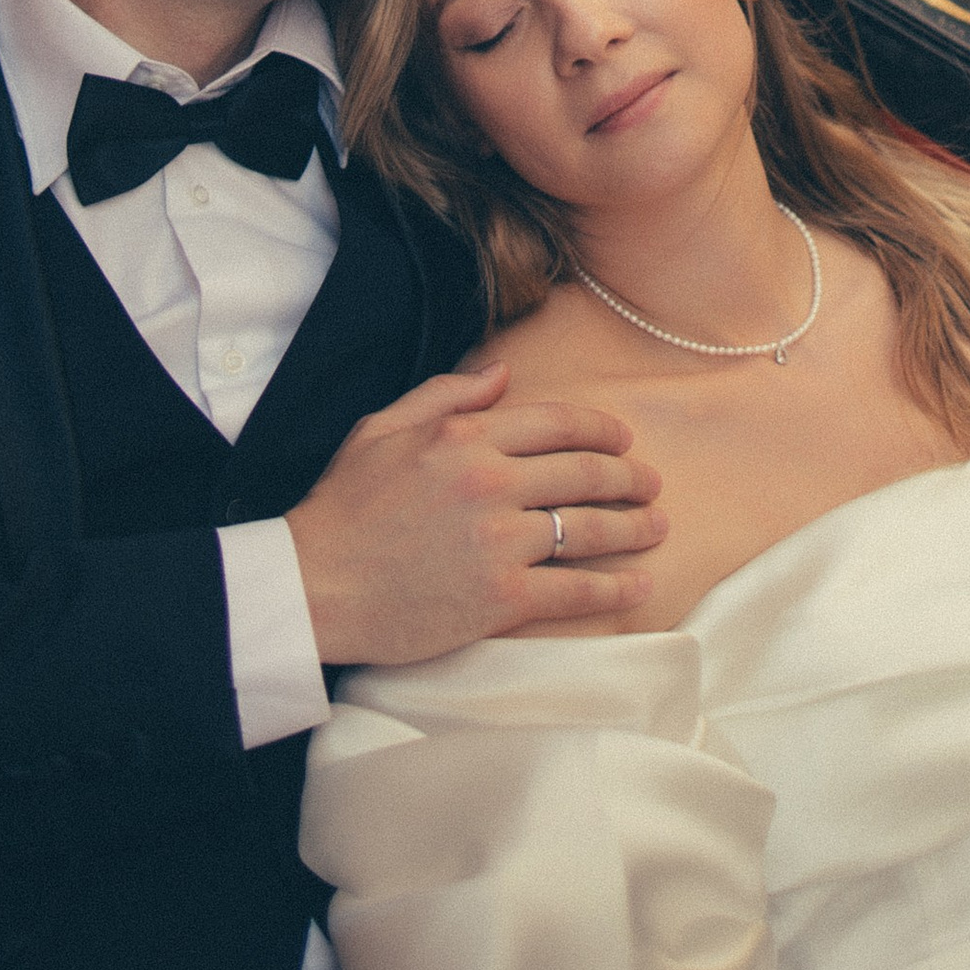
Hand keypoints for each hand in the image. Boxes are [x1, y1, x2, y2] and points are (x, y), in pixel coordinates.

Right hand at [287, 359, 664, 662]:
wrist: (312, 586)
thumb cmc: (343, 508)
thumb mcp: (383, 429)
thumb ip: (445, 396)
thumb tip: (502, 372)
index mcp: (466, 436)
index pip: (557, 423)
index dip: (601, 430)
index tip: (623, 439)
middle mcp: (491, 482)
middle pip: (584, 472)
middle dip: (628, 477)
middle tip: (652, 483)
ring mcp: (499, 541)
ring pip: (588, 528)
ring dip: (634, 527)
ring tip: (657, 526)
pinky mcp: (500, 598)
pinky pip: (574, 590)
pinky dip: (615, 588)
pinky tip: (639, 585)